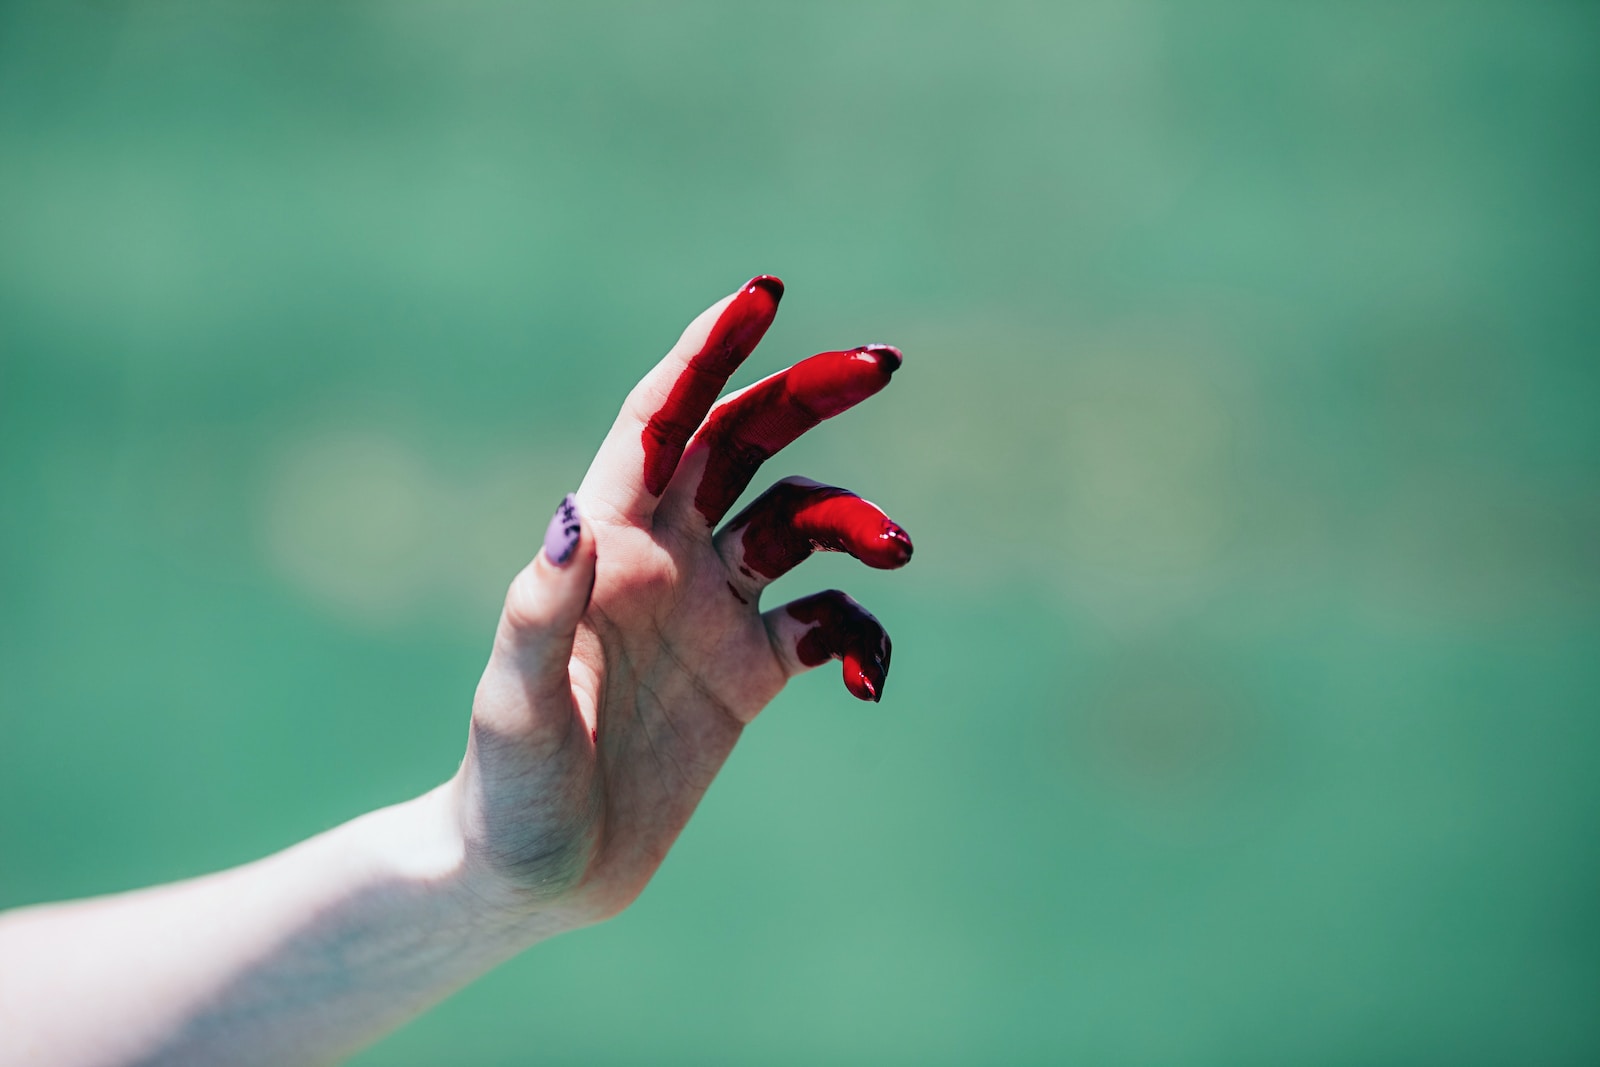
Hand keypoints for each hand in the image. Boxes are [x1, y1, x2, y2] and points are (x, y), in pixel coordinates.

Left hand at [450, 277, 911, 924]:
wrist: (537, 871)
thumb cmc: (506, 786)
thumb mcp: (513, 703)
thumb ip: (540, 609)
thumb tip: (573, 516)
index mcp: (606, 544)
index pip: (662, 421)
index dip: (707, 353)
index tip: (764, 293)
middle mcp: (666, 561)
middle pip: (745, 446)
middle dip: (806, 395)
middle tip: (880, 362)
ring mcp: (714, 614)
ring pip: (801, 525)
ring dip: (855, 521)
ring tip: (897, 550)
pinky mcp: (751, 674)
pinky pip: (830, 625)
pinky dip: (863, 636)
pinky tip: (867, 683)